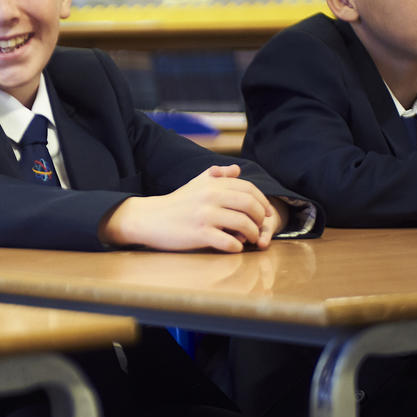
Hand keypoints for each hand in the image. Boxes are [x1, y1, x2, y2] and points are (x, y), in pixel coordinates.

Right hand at [98, 165, 278, 251]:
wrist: (149, 218)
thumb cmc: (176, 203)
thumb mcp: (195, 184)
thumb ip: (216, 175)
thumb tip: (237, 169)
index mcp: (212, 183)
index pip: (248, 188)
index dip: (263, 201)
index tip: (267, 213)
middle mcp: (210, 196)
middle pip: (250, 205)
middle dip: (261, 218)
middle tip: (261, 227)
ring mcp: (205, 215)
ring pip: (243, 224)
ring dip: (253, 234)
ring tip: (252, 239)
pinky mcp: (199, 234)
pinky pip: (229, 242)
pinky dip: (237, 247)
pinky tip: (235, 247)